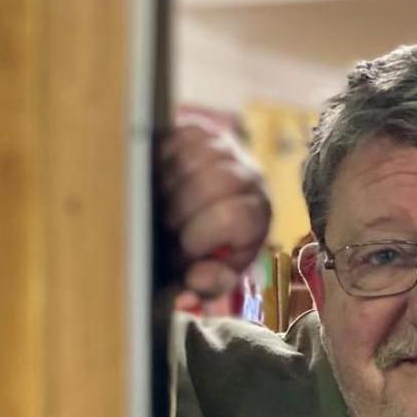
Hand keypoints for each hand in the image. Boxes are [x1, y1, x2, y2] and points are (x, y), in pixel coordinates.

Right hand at [159, 115, 270, 298]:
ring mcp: (225, 148)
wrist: (216, 205)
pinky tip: (157, 181)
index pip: (232, 218)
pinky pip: (176, 138)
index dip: (198, 239)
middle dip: (179, 213)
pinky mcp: (200, 131)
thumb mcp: (219, 271)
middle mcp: (249, 175)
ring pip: (190, 159)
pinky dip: (160, 161)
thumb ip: (209, 284)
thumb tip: (191, 286)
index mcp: (258, 212)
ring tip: (159, 208)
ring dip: (166, 187)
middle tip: (165, 231)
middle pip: (211, 184)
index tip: (181, 255)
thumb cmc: (216, 245)